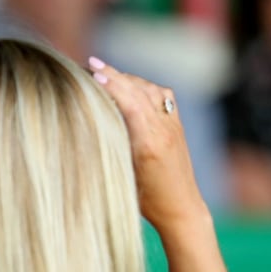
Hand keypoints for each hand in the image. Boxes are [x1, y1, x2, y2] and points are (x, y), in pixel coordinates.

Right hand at [88, 57, 207, 232]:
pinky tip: (131, 86)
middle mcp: (164, 130)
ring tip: (105, 71)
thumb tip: (88, 124)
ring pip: (151, 90)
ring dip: (128, 78)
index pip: (130, 102)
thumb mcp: (122, 176)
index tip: (91, 72)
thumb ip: (111, 147)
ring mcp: (173, 126)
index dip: (111, 85)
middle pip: (138, 91)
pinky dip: (144, 86)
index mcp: (150, 143)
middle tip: (91, 63)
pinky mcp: (177, 127)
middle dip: (114, 75)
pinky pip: (162, 96)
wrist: (182, 209)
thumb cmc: (146, 201)